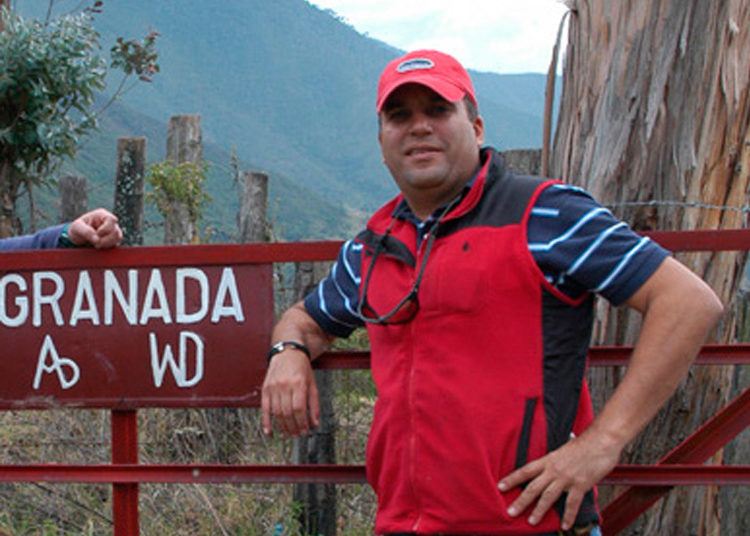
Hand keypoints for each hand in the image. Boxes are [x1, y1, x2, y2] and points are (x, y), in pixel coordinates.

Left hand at [68, 208, 122, 248]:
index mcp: (102, 215)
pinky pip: (116, 244)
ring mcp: (113, 231)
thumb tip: (97, 240)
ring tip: (96, 245)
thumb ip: (86, 232)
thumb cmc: (77, 229)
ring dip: (107, 244)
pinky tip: (100, 247)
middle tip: (95, 244)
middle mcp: (110, 222)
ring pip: (117, 238)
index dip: (106, 228)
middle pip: (115, 231)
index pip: (111, 219)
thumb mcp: (76, 228)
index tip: (97, 234)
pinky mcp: (113, 239)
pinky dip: (108, 247)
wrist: (78, 238)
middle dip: (105, 240)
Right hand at [261, 349, 319, 436]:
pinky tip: (270, 432)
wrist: (287, 353)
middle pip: (287, 412)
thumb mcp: (312, 384)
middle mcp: (284, 385)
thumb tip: (315, 423)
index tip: (305, 431)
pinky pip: (264, 408)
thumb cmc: (302, 369)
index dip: (302, 422)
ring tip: (288, 434)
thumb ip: (314, 404)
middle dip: (293, 427)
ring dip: (282, 426)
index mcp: (298, 383)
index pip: (299, 408)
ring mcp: (273, 387)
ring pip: (277, 412)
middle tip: (297, 435)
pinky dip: (266, 422)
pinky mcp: (265, 389)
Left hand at [498, 432, 620, 529]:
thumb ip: (557, 459)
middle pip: (533, 487)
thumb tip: (553, 463)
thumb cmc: (585, 443)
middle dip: (520, 501)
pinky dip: (568, 516)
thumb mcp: (564, 448)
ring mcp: (567, 478)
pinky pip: (572, 504)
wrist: (601, 441)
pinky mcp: (580, 485)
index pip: (526, 470)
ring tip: (531, 521)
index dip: (512, 479)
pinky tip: (564, 525)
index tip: (500, 486)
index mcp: (549, 459)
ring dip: (538, 510)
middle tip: (510, 512)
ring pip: (548, 497)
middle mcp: (554, 470)